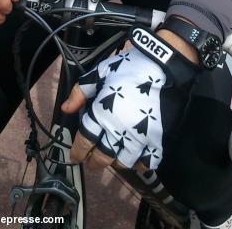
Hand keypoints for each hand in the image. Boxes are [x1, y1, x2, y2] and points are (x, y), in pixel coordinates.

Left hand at [62, 27, 197, 169]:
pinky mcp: (158, 140)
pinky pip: (146, 162)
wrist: (165, 67)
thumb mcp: (101, 72)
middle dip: (93, 163)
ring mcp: (139, 138)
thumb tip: (66, 109)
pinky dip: (139, 164)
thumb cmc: (131, 68)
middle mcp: (119, 130)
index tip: (75, 157)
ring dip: (115, 163)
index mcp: (102, 114)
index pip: (84, 141)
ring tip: (112, 158)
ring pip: (123, 162)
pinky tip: (135, 157)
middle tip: (92, 162)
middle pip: (102, 158)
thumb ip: (81, 91)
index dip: (77, 152)